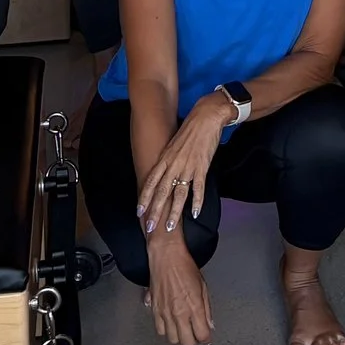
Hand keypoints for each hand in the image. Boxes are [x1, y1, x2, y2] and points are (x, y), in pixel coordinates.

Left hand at [136, 95, 227, 238]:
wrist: (205, 117)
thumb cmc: (189, 130)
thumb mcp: (172, 145)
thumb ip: (167, 161)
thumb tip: (162, 175)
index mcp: (165, 158)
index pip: (150, 181)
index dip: (144, 198)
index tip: (139, 212)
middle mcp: (173, 164)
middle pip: (162, 192)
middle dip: (155, 211)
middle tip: (149, 227)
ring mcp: (188, 167)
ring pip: (179, 194)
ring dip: (174, 212)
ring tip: (170, 226)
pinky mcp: (202, 166)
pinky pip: (198, 188)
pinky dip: (197, 201)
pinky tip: (196, 213)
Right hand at [144, 233, 213, 344]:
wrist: (167, 257)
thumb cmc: (185, 267)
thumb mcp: (203, 286)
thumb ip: (207, 309)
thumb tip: (209, 325)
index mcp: (194, 307)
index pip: (202, 335)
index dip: (206, 338)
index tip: (206, 335)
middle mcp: (179, 313)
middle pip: (187, 343)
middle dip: (193, 340)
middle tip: (195, 332)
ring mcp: (165, 313)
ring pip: (172, 340)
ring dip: (179, 335)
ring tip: (183, 327)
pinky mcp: (154, 311)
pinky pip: (160, 330)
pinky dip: (167, 329)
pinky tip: (171, 321)